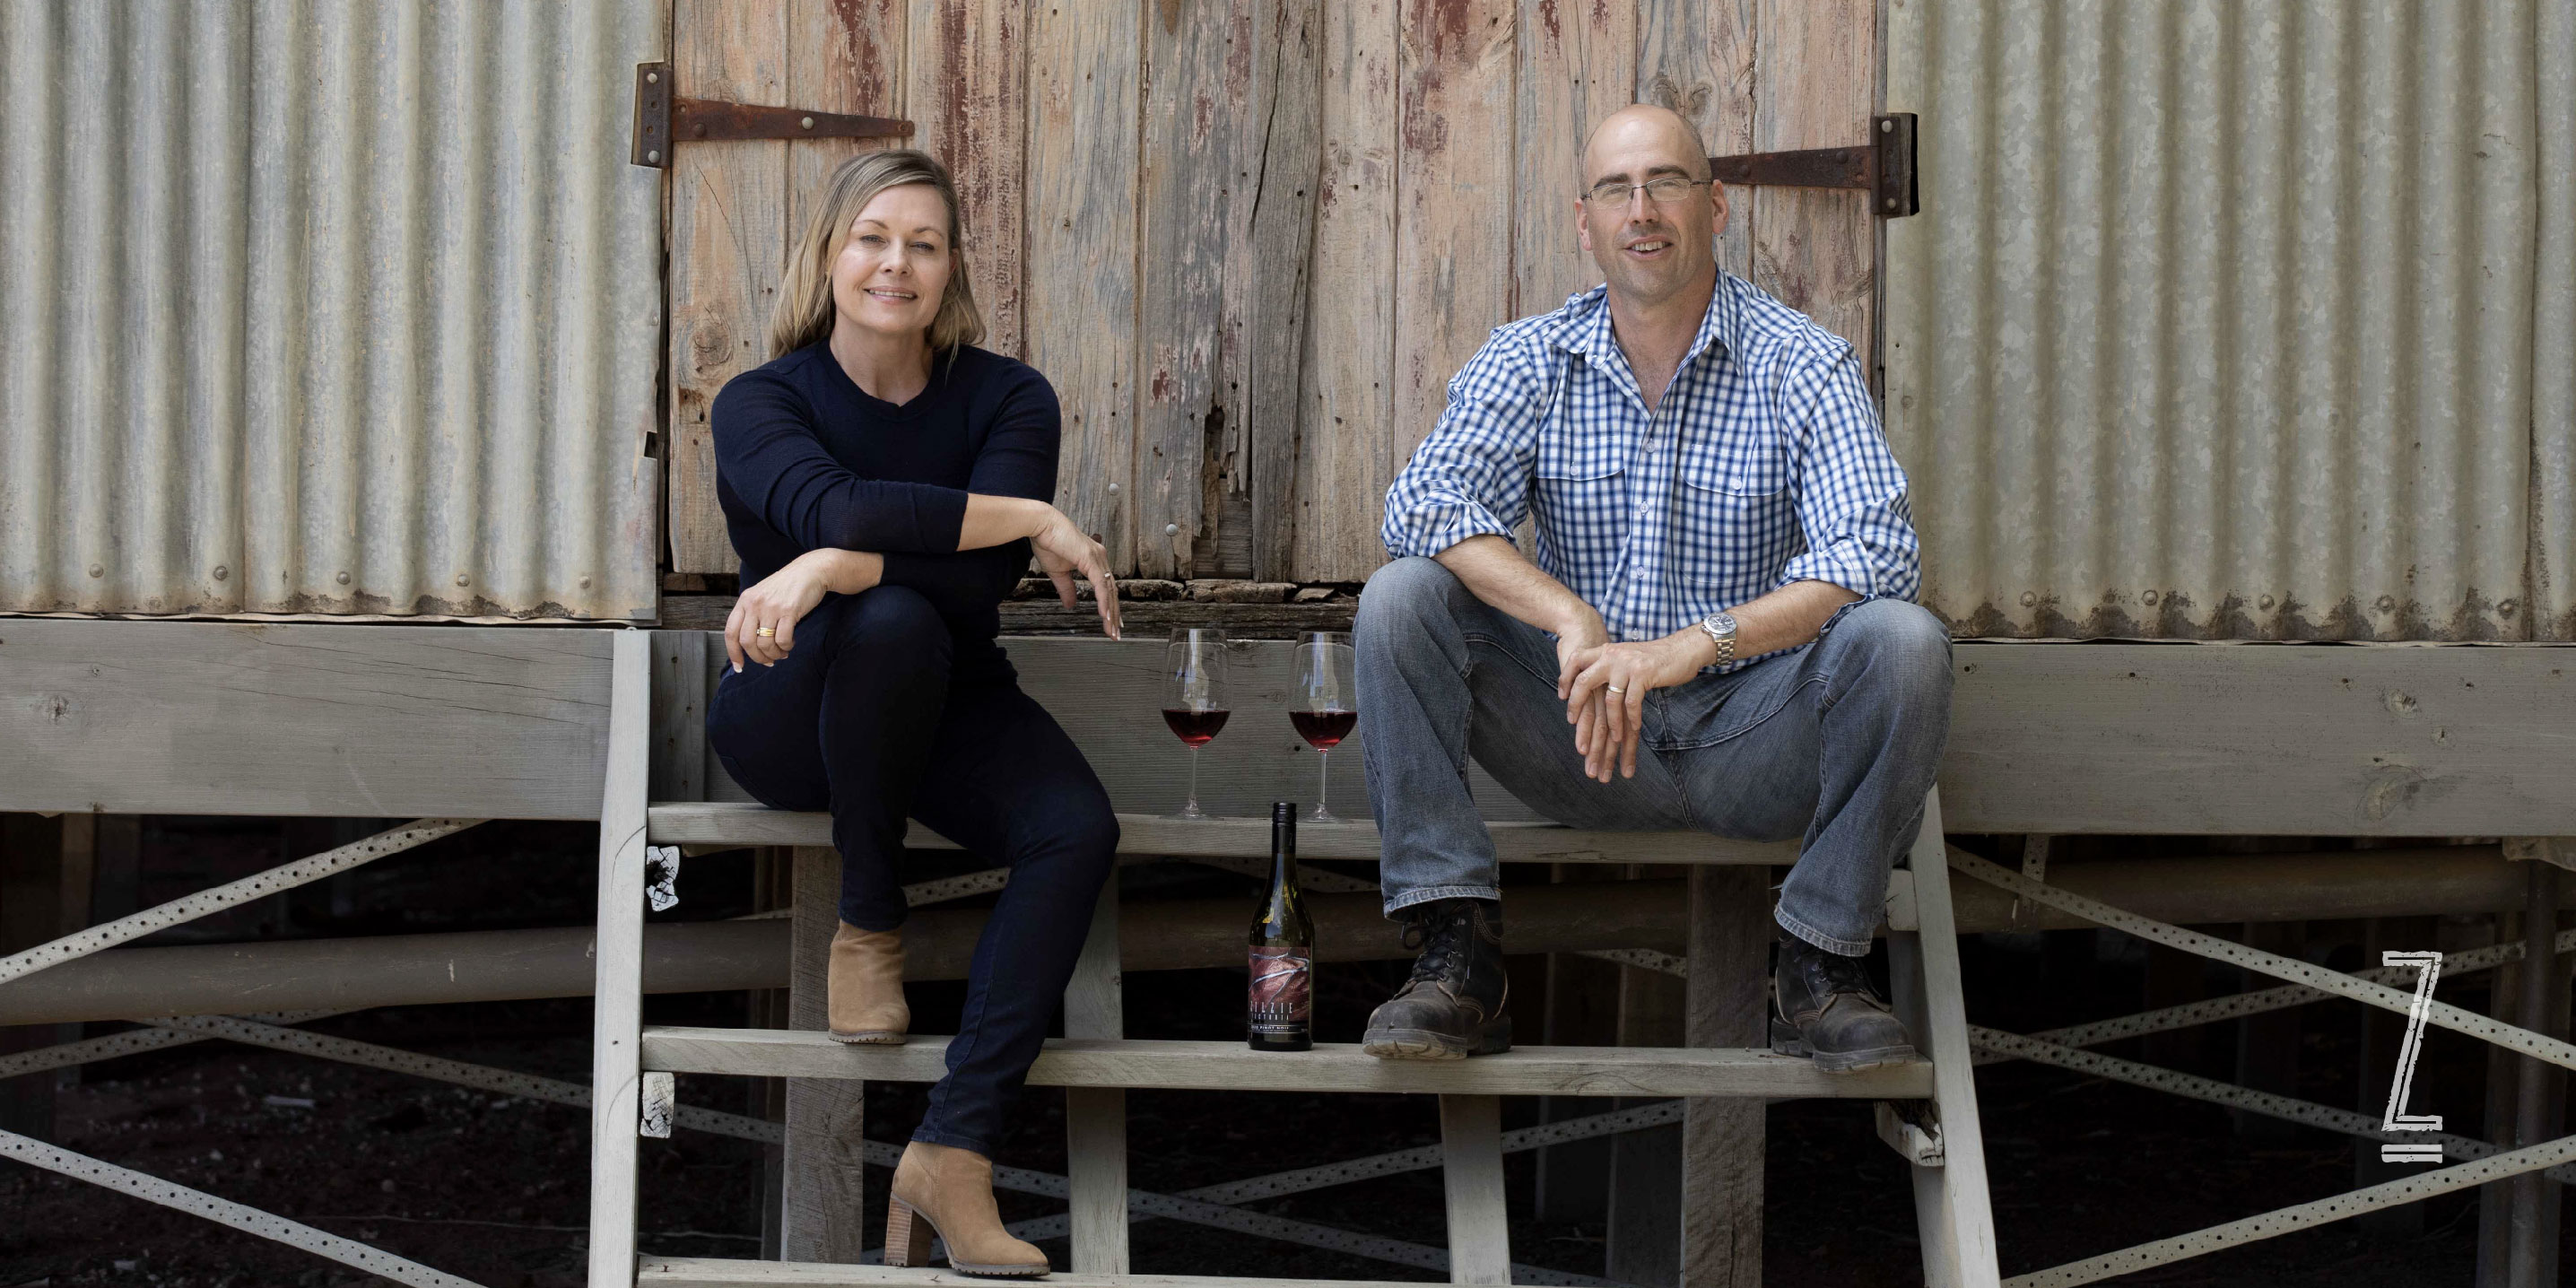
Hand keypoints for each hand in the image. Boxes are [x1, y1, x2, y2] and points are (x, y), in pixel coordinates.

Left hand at [726, 550, 867, 671]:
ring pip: (765, 644)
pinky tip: (791, 643)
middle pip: (747, 642)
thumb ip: (753, 615)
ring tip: (782, 652)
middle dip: (758, 657)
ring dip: (774, 654)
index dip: (733, 653)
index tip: (739, 666)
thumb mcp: (762, 596)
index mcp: (745, 600)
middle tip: (768, 661)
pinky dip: (786, 647)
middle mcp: (754, 603)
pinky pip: (782, 639)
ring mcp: (770, 607)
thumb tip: (751, 646)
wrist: (810, 571)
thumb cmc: (787, 586)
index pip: (731, 632)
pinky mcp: (788, 611)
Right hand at [1030, 504, 1121, 638]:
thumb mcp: (1058, 573)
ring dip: (1110, 613)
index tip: (1112, 623)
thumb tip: (1071, 605)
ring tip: (1111, 630)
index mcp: (1094, 560)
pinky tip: (1104, 615)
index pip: (1107, 588)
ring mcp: (1098, 558)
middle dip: (1114, 614)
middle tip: (1115, 633)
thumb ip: (1067, 589)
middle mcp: (1100, 559)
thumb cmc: (1048, 542)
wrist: (1040, 525)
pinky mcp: (1091, 559)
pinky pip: (1100, 585)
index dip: (1110, 606)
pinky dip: (1103, 601)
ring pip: (1109, 591)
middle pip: (1112, 592)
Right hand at [1548, 609, 1610, 772]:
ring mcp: (1600, 693)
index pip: (1625, 730)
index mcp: (1620, 698)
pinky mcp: (1587, 686)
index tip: (1623, 772)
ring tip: (1593, 772)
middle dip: (1610, 759)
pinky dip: (1586, 733)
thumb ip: (1606, 698)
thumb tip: (1611, 718)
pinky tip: (1583, 747)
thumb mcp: (1602, 681)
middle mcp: (1613, 698)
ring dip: (1597, 752)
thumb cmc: (1593, 654)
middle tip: (1606, 780)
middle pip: (1615, 734)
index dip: (1624, 752)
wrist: (1584, 628)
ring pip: (1602, 729)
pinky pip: (1589, 712)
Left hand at [1564, 631, 1712, 781]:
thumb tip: (1591, 684)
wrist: (1682, 649)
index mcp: (1605, 651)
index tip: (1561, 696)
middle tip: (1573, 723)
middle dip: (1576, 704)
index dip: (1565, 678)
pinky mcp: (1643, 674)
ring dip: (1612, 722)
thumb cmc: (1654, 657)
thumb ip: (1608, 666)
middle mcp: (1612, 655)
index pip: (1576, 660)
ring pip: (1610, 699)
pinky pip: (1632, 702)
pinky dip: (1632, 718)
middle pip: (1585, 681)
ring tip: (1613, 738)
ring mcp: (1627, 665)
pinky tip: (1634, 728)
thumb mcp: (1625, 655)